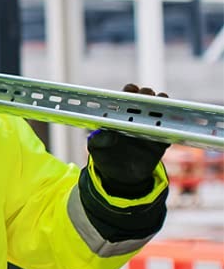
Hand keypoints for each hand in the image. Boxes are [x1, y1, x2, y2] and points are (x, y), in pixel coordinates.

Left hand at [87, 84, 169, 198]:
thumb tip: (104, 133)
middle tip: (146, 99)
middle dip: (147, 95)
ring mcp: (151, 127)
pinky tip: (169, 126)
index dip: (130, 91)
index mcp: (120, 115)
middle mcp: (137, 117)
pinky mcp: (162, 140)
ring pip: (161, 109)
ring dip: (162, 106)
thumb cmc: (105, 158)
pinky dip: (172, 126)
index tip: (131, 90)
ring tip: (158, 110)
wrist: (121, 178)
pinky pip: (172, 130)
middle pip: (147, 98)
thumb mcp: (97, 149)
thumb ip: (98, 140)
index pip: (127, 96)